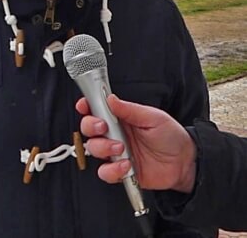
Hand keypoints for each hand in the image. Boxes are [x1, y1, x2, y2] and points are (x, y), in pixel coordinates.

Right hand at [77, 94, 196, 192]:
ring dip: (103, 148)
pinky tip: (126, 165)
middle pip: (88, 129)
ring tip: (121, 148)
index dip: (86, 107)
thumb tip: (110, 98)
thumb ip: (130, 109)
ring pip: (93, 149)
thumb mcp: (153, 117)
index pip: (95, 110)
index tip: (84, 105)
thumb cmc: (171, 137)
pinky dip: (112, 169)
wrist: (185, 163)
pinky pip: (105, 172)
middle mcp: (114, 135)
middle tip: (103, 127)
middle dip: (91, 126)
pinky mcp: (119, 171)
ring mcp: (115, 153)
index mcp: (119, 119)